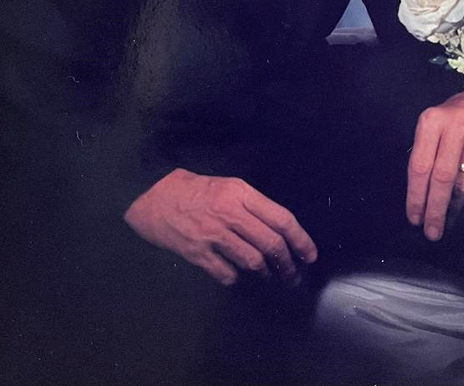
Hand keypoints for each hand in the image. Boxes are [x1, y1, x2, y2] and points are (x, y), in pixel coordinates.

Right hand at [123, 168, 317, 286]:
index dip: (301, 239)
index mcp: (242, 193)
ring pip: (253, 261)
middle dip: (288, 263)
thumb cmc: (195, 189)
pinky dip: (236, 278)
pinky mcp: (198, 254)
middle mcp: (231, 213)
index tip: (310, 255)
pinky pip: (227, 274)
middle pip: (271, 243)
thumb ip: (253, 205)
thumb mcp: (229, 186)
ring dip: (265, 272)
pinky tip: (236, 275)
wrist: (154, 196)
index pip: (281, 218)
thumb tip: (279, 230)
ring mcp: (214, 235)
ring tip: (268, 274)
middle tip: (293, 275)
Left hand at [406, 89, 463, 240]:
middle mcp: (456, 127)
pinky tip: (463, 210)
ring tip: (446, 223)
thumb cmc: (452, 119)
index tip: (414, 218)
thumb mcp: (432, 126)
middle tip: (431, 232)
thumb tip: (418, 197)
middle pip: (442, 178)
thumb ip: (424, 154)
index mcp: (432, 121)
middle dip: (435, 210)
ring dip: (453, 210)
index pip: (420, 166)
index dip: (416, 196)